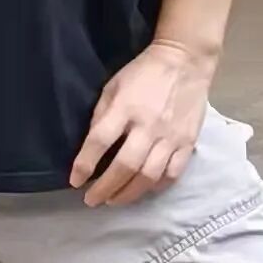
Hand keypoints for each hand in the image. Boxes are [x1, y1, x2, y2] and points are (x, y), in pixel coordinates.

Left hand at [70, 40, 212, 206]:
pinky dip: (155, 188)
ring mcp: (170, 136)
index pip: (100, 140)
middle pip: (125, 166)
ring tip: (113, 200)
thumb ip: (102, 113)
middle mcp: (148, 125)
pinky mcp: (188, 143)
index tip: (75, 180)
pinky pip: (172, 174)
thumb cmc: (143, 72)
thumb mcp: (114, 84)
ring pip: (148, 177)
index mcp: (125, 106)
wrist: (185, 61)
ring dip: (128, 194)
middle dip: (105, 188)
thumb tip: (92, 144)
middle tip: (91, 201)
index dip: (85, 163)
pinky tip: (143, 190)